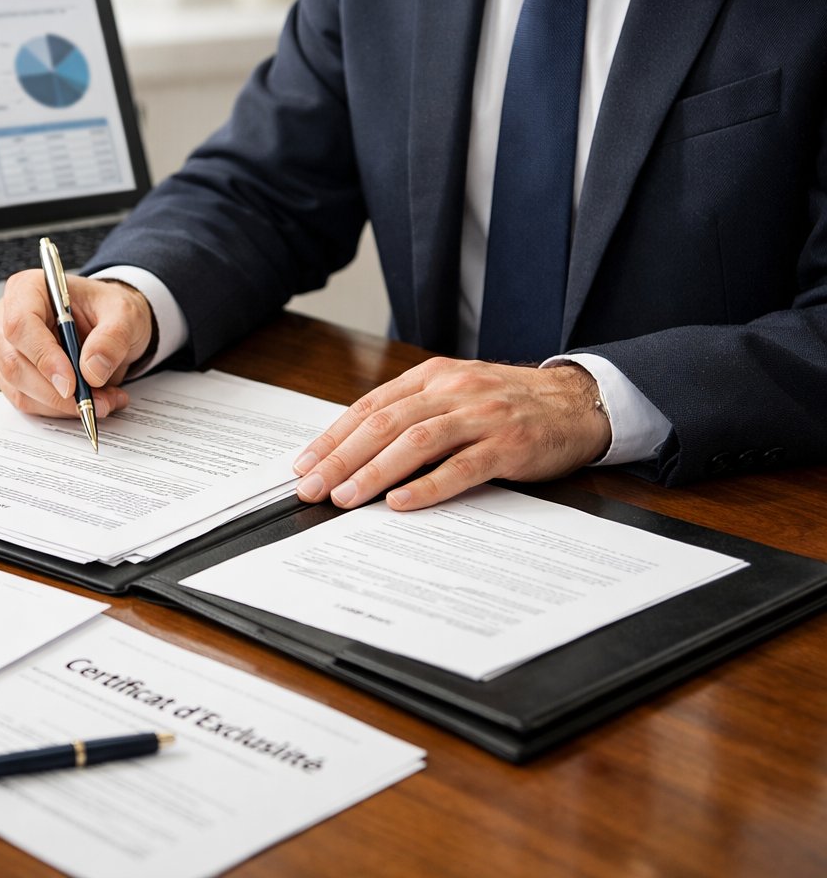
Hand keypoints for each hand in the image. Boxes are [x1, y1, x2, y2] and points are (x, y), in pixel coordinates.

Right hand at [0, 271, 155, 418]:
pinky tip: (89, 400)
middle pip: (14, 362)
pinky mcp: (13, 375)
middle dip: (56, 391)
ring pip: (20, 388)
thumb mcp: (124, 314)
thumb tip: (92, 370)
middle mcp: (7, 317)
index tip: (71, 383)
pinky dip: (59, 409)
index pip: (21, 324)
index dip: (43, 357)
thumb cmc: (108, 310)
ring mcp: (7, 349)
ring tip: (103, 400)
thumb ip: (112, 338)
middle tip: (96, 400)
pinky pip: (28, 402)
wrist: (109, 324)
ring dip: (62, 404)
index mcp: (28, 289)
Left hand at [292, 358, 612, 510]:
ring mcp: (482, 416)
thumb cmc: (508, 403)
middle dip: (341, 458)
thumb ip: (412, 414)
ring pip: (415, 442)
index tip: (304, 465)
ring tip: (345, 497)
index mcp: (432, 377)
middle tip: (312, 488)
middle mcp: (453, 390)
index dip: (333, 437)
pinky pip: (461, 467)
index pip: (370, 407)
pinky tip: (400, 502)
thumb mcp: (454, 394)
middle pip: (384, 424)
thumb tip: (353, 450)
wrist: (577, 401)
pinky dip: (427, 486)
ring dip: (374, 472)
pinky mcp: (509, 444)